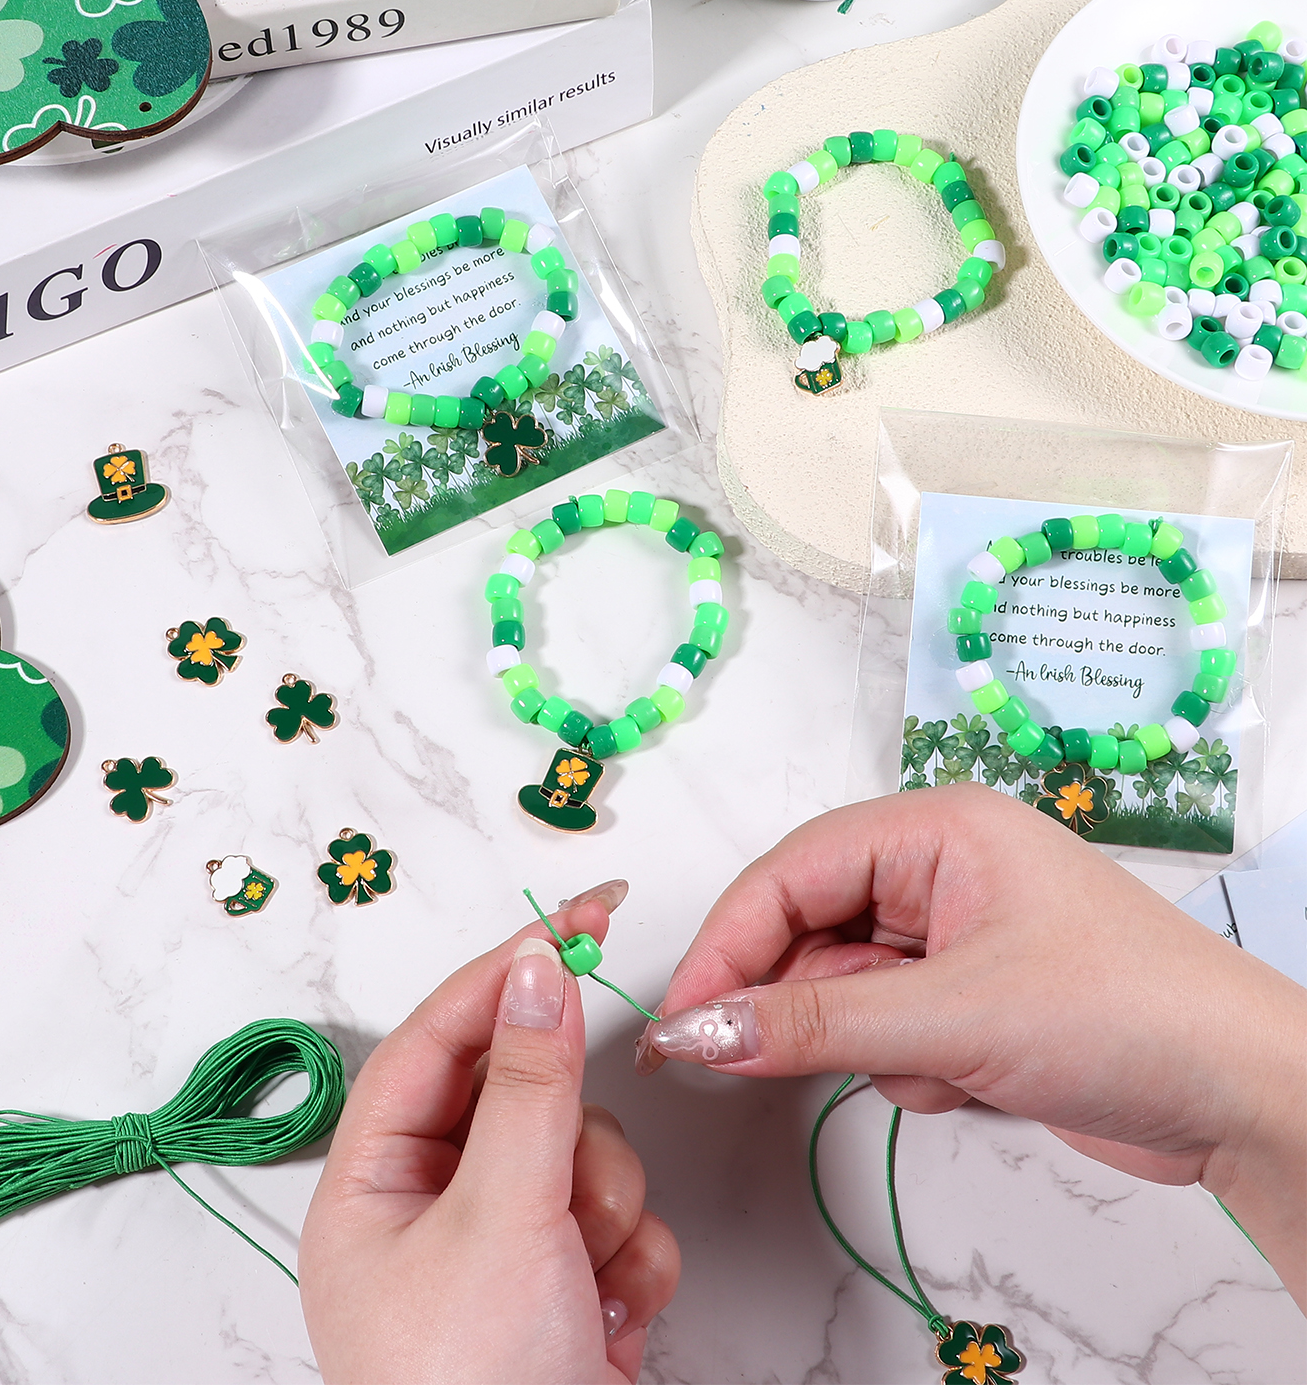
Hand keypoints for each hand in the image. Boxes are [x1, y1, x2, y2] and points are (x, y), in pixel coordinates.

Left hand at [301, 880, 679, 1383]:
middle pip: (520, 1097)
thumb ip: (530, 1085)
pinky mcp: (561, 1297)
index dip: (507, 969)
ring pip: (580, 1157)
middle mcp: (428, 1213)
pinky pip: (614, 1225)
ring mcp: (500, 1257)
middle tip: (574, 1191)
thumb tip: (537, 967)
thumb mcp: (501, 1221)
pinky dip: (627, 1268)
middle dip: (569, 1139)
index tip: (581, 915)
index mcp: (372, 1185)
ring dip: (605, 1213)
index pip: (440, 1037)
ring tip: (585, 1286)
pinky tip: (608, 1329)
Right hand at [638, 784, 1306, 1304]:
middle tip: (743, 1060)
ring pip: (846, 989)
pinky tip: (968, 1083)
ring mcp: (958, 937)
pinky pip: (888, 1028)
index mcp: (935, 829)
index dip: (727, 942)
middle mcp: (940, 871)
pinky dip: (909, 1066)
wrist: (1250, 1099)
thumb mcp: (951, 1017)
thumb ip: (812, 1025)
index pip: (791, 873)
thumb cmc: (1126, 1015)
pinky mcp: (974, 998)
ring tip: (933, 1068)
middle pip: (810, 929)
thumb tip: (700, 1029)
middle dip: (796, 1003)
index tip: (679, 1014)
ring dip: (867, 1043)